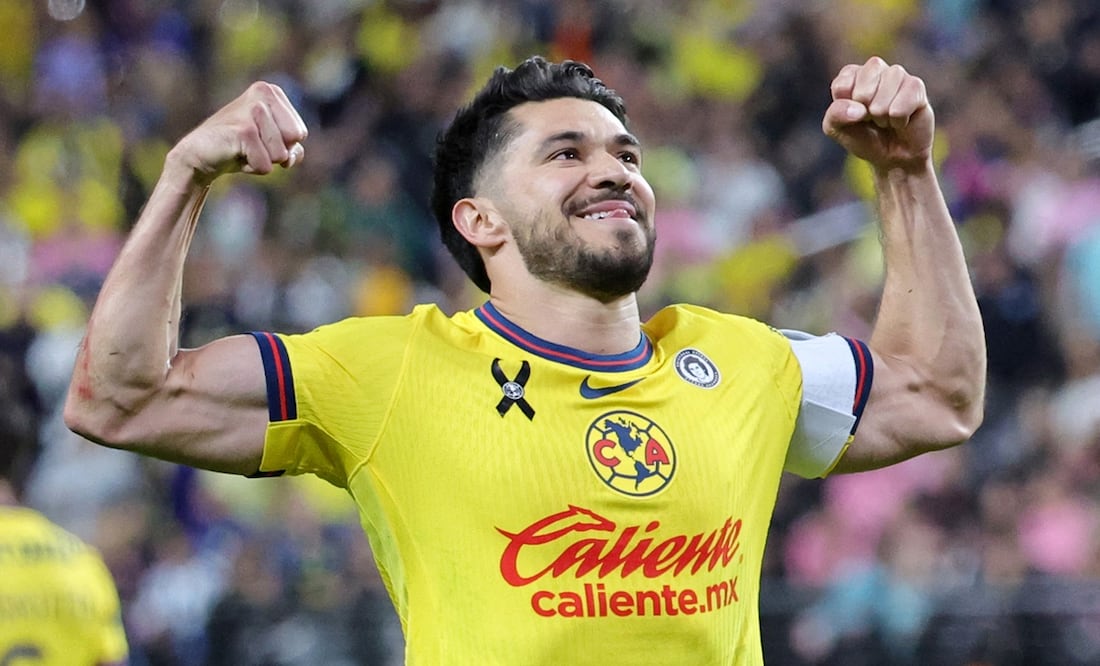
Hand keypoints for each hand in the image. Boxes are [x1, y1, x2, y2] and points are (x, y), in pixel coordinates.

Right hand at [170, 82, 308, 185]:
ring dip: (263, 160)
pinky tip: (235, 155)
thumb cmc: (238, 148)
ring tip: (242, 149)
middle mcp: (263, 93)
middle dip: (276, 152)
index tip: (260, 139)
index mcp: (271, 92)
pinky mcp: (244, 130)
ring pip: (281, 155)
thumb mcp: (270, 145)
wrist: (198, 155)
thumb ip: (292, 148)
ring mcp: (253, 110)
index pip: (300, 132)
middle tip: (251, 145)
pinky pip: (266, 165)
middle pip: (295, 140)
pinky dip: (252, 167)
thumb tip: (292, 155)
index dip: (283, 146)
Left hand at [822, 57, 932, 172]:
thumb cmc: (863, 138)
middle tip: (872, 119)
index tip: (853, 117)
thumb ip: (836, 114)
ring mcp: (897, 75)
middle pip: (865, 85)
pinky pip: (907, 97)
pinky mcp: (916, 86)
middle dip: (866, 110)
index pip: (842, 86)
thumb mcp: (838, 129)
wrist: (893, 158)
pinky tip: (901, 121)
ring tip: (886, 120)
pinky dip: (900, 118)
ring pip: (887, 88)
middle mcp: (874, 69)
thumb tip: (858, 109)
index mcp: (850, 75)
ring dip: (883, 114)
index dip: (847, 109)